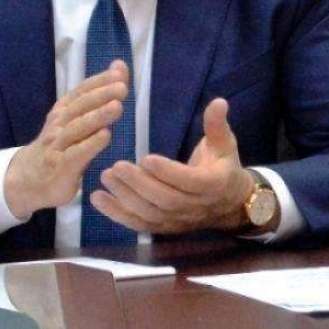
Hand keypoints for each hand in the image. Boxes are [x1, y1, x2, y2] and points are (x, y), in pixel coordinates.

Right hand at [4, 61, 128, 219]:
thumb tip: (119, 67)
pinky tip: (105, 136)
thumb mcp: (75, 121)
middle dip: (102, 95)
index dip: (100, 81)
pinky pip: (76, 154)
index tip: (119, 73)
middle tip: (122, 87)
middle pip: (81, 106)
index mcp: (63, 110)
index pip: (82, 91)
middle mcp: (59, 124)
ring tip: (117, 107)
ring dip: (98, 116)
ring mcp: (57, 145)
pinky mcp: (60, 168)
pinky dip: (90, 144)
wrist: (27, 180)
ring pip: (78, 128)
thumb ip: (98, 96)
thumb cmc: (58, 147)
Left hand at [90, 97, 254, 233]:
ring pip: (150, 214)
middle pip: (165, 200)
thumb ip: (216, 124)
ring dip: (125, 198)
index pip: (188, 181)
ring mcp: (177, 220)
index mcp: (211, 184)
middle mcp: (194, 207)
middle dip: (139, 185)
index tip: (146, 158)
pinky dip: (117, 214)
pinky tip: (97, 198)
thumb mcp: (224, 143)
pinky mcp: (163, 227)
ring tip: (105, 176)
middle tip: (116, 166)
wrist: (230, 204)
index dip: (168, 172)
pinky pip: (139, 224)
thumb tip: (218, 101)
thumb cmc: (223, 166)